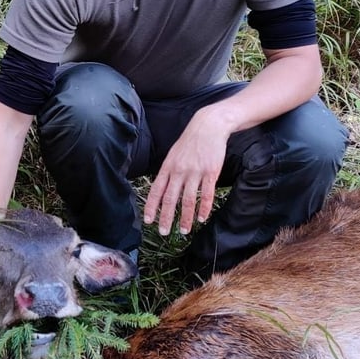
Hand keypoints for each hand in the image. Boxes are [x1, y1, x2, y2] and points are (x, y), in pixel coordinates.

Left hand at [143, 109, 230, 235]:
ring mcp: (195, 172)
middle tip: (164, 233)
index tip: (148, 221)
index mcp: (168, 167)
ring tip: (183, 231)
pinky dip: (203, 208)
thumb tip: (162, 190)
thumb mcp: (174, 154)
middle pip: (170, 199)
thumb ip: (168, 172)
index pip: (156, 190)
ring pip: (188, 200)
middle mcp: (179, 171)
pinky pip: (206, 194)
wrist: (209, 126)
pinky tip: (202, 218)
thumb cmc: (190, 141)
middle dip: (166, 218)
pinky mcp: (211, 172)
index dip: (151, 207)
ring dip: (185, 218)